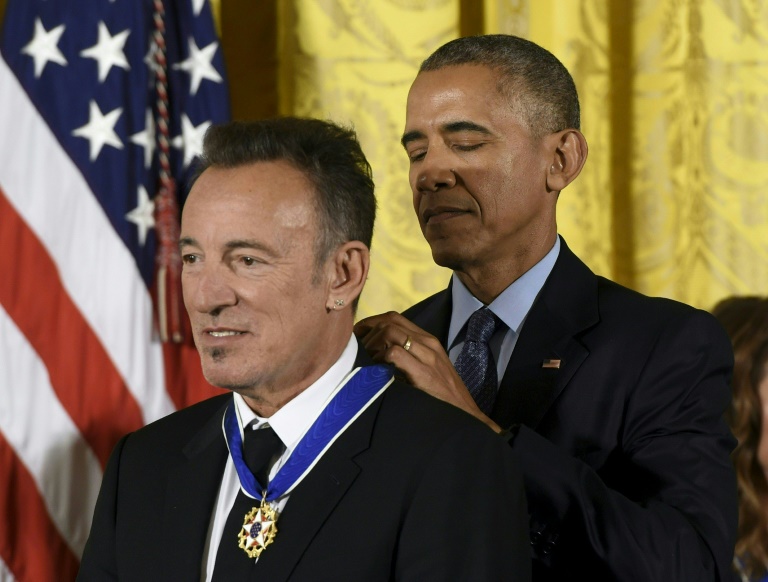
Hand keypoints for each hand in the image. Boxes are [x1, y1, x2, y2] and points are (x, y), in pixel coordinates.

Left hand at [354, 312, 501, 432]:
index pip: (394, 317)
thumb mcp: (427, 369)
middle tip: (356, 349)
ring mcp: (427, 356)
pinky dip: (379, 358)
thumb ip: (408, 357)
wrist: (466, 415)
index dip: (371, 323)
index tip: (357, 336)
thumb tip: (376, 353)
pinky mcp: (424, 373)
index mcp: (427, 340)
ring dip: (371, 344)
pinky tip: (376, 371)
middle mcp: (428, 343)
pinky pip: (394, 353)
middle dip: (367, 332)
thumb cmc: (442, 397)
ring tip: (366, 361)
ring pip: (390, 332)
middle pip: (388, 321)